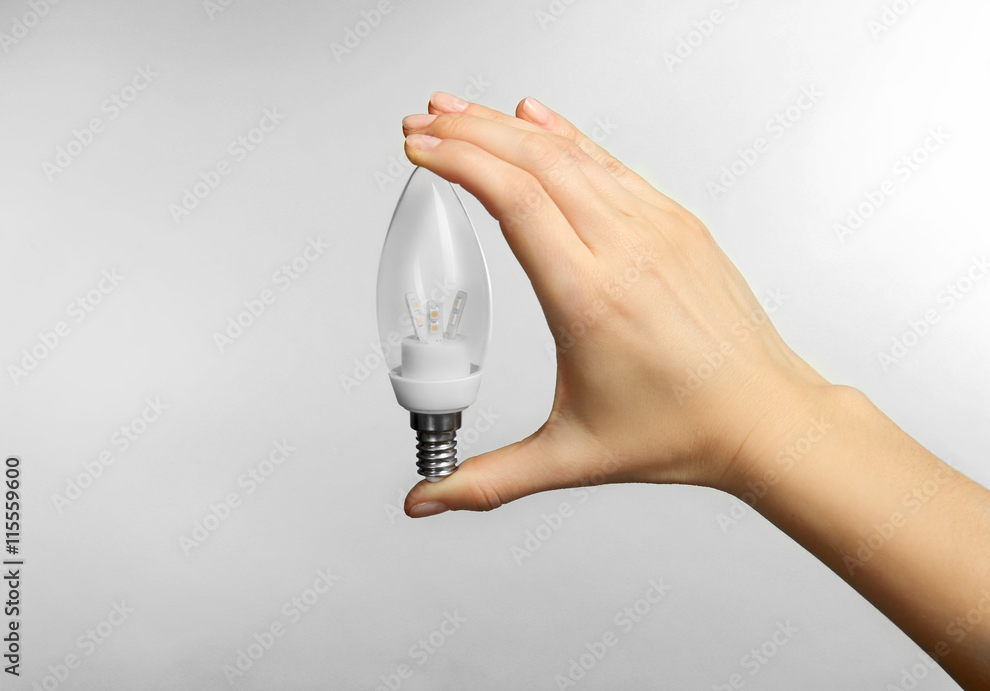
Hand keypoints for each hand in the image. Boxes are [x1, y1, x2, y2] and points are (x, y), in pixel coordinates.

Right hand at [400, 92, 830, 517]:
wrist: (765, 415)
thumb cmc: (684, 429)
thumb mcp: (572, 457)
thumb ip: (489, 479)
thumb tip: (429, 500)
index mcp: (593, 298)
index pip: (517, 202)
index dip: (461, 163)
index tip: (420, 149)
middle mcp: (627, 250)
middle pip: (537, 162)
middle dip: (470, 131)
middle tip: (423, 121)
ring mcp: (658, 228)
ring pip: (574, 154)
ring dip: (510, 127)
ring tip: (463, 114)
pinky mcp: (677, 222)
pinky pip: (612, 163)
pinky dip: (567, 136)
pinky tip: (539, 122)